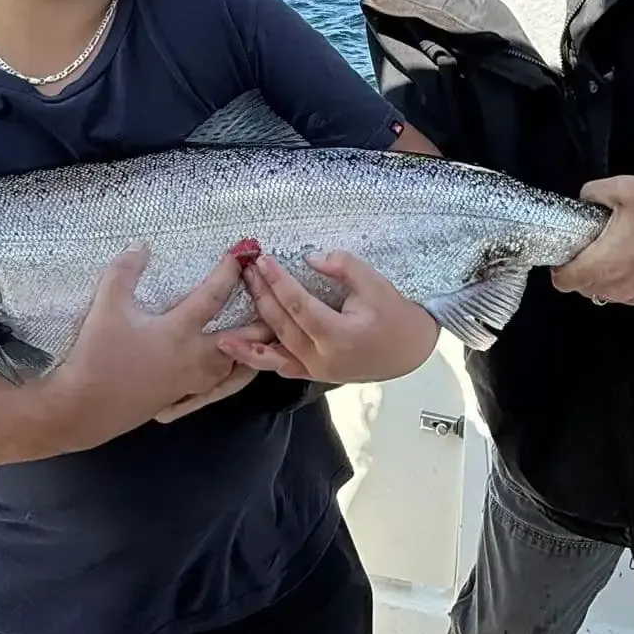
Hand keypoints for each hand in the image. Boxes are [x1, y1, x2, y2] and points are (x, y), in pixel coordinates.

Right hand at [44, 247, 258, 447]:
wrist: (86, 408)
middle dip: (262, 318)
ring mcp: (192, 381)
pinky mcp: (183, 396)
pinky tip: (232, 369)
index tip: (241, 254)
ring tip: (261, 335)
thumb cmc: (98, 355)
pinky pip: (219, 386)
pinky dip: (233, 375)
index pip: (214, 296)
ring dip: (251, 348)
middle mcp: (195, 357)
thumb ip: (124, 271)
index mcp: (180, 331)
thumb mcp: (107, 306)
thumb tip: (141, 246)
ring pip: (235, 366)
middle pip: (242, 338)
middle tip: (274, 301)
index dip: (229, 272)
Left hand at [219, 249, 439, 386]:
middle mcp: (322, 358)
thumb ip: (344, 267)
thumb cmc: (394, 316)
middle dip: (261, 296)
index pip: (298, 305)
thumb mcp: (376, 284)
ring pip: (273, 353)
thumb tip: (311, 258)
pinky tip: (238, 350)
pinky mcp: (313, 374)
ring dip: (248, 336)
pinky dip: (259, 360)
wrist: (409, 350)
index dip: (278, 282)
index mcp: (338, 336)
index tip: (261, 260)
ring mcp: (316, 370)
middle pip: (281, 325)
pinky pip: (281, 367)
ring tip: (224, 326)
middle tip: (244, 272)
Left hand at [549, 174, 633, 304]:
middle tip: (591, 248)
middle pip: (582, 287)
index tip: (568, 253)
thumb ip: (592, 193)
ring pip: (602, 291)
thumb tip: (585, 200)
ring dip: (600, 277)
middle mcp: (614, 285)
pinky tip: (629, 260)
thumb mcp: (620, 188)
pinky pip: (623, 292)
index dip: (560, 268)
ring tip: (612, 253)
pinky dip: (620, 281)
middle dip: (581, 270)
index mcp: (601, 264)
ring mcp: (632, 293)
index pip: (564, 282)